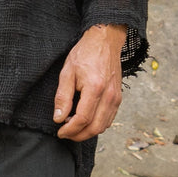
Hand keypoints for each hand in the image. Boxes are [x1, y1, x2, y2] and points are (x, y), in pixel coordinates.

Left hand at [53, 24, 126, 141]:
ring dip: (88, 132)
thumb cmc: (85, 53)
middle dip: (79, 135)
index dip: (70, 129)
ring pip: (104, 126)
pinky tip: (86, 120)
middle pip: (95, 127)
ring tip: (73, 127)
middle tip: (66, 134)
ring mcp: (116, 97)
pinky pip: (109, 119)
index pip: (82, 119)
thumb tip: (59, 118)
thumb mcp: (67, 71)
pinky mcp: (118, 97)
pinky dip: (97, 125)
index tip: (60, 131)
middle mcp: (109, 95)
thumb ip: (62, 96)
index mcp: (95, 87)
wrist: (105, 41)